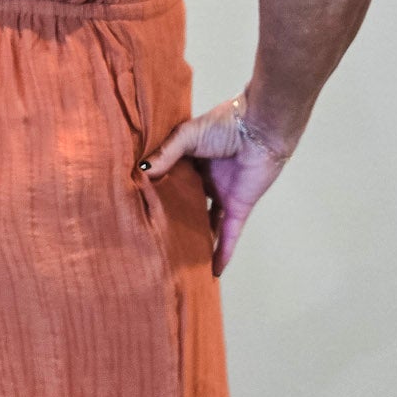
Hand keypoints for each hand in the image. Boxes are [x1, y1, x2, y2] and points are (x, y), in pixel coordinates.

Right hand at [139, 94, 291, 277]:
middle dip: (173, 220)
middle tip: (152, 237)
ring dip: (197, 240)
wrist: (259, 128)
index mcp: (193, 160)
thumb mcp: (187, 135)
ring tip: (179, 260)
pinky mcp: (238, 207)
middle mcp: (206, 180)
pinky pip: (229, 234)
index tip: (136, 207)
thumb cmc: (224, 124)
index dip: (156, 193)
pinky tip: (213, 272)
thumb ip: (165, 154)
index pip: (171, 180)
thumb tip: (140, 172)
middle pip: (187, 205)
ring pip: (206, 224)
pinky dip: (222, 252)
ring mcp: (223, 196)